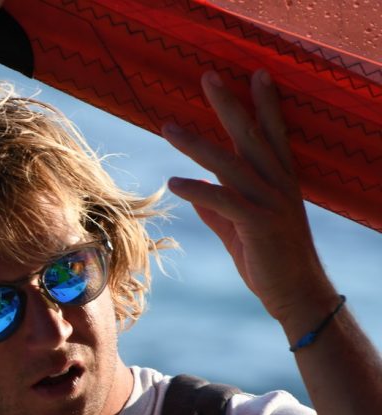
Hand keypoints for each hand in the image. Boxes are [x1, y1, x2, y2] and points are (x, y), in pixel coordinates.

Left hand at [162, 69, 335, 323]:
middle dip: (229, 105)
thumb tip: (196, 185)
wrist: (294, 293)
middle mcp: (278, 185)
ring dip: (196, 145)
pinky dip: (197, 190)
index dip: (265, 104)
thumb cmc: (268, 258)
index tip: (257, 73)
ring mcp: (270, 203)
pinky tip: (174, 181)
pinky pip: (223, 201)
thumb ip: (218, 206)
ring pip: (230, 164)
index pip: (272, 133)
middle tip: (207, 76)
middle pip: (250, 136)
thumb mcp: (239, 227)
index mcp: (280, 181)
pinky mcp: (258, 224)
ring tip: (168, 127)